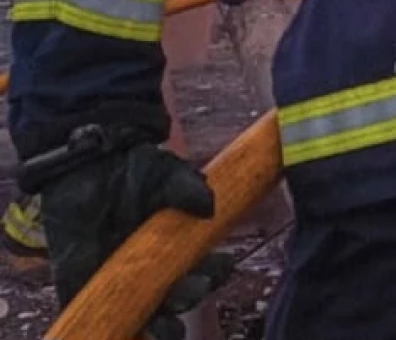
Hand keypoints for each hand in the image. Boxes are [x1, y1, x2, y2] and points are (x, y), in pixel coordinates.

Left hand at [38, 139, 229, 336]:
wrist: (87, 164)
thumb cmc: (133, 170)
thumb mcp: (166, 174)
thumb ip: (187, 187)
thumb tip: (208, 207)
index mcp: (177, 249)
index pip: (204, 271)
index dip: (215, 275)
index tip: (222, 265)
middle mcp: (152, 270)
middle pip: (179, 298)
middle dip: (190, 298)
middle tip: (191, 287)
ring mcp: (119, 281)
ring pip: (145, 317)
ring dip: (161, 326)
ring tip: (162, 325)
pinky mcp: (82, 286)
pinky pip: (95, 318)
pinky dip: (109, 332)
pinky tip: (126, 336)